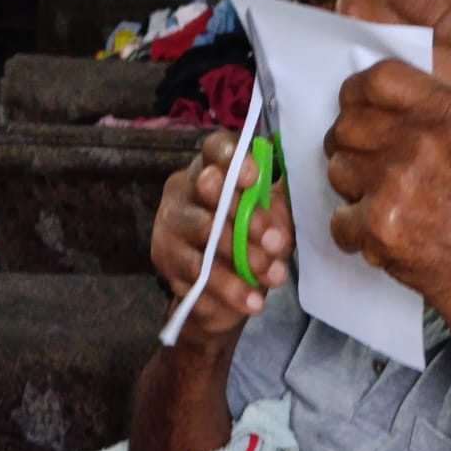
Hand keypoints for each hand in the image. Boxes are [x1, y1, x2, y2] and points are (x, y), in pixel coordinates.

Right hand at [151, 130, 294, 345]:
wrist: (221, 295)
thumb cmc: (248, 241)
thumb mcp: (270, 221)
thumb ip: (277, 212)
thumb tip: (286, 214)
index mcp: (211, 168)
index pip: (215, 150)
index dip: (234, 160)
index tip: (255, 177)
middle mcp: (183, 191)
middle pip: (209, 194)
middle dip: (246, 218)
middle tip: (277, 242)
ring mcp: (169, 226)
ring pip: (204, 238)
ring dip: (242, 261)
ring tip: (274, 278)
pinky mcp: (165, 262)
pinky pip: (196, 276)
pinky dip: (228, 291)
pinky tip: (251, 301)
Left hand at [324, 61, 450, 343]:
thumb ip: (436, 114)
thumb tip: (380, 103)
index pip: (378, 79)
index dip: (355, 95)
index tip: (353, 111)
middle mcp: (425, 138)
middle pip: (348, 125)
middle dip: (349, 148)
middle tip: (367, 173)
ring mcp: (398, 180)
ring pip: (337, 169)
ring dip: (351, 191)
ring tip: (386, 209)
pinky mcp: (380, 224)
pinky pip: (339, 220)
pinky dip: (355, 236)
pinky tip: (386, 241)